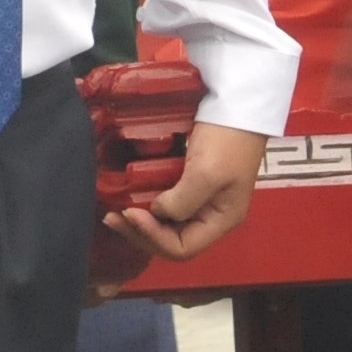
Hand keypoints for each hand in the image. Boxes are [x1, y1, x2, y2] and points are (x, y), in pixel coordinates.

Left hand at [107, 123, 265, 264]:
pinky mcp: (192, 182)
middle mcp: (211, 216)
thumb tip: (156, 212)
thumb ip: (181, 202)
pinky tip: (131, 196)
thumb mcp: (206, 173)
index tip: (131, 213)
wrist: (239, 102)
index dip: (153, 237)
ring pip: (167, 224)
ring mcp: (202, 200)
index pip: (183, 248)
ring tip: (115, 212)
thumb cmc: (228, 140)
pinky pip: (167, 203)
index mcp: (221, 220)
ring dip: (140, 222)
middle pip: (172, 240)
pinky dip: (147, 204)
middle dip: (141, 233)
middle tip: (112, 217)